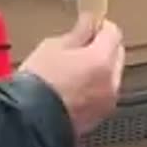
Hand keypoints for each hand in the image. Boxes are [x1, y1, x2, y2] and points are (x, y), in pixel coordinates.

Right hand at [20, 14, 125, 137]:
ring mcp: (106, 102)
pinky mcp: (98, 118)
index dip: (100, 26)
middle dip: (103, 47)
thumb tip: (88, 24)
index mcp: (102, 60)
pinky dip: (94, 88)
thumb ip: (77, 34)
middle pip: (116, 55)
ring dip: (100, 69)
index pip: (113, 33)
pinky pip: (103, 95)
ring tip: (73, 68)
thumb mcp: (52, 47)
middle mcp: (111, 82)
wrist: (29, 122)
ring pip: (111, 77)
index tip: (89, 25)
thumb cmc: (37, 85)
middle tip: (81, 45)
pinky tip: (73, 87)